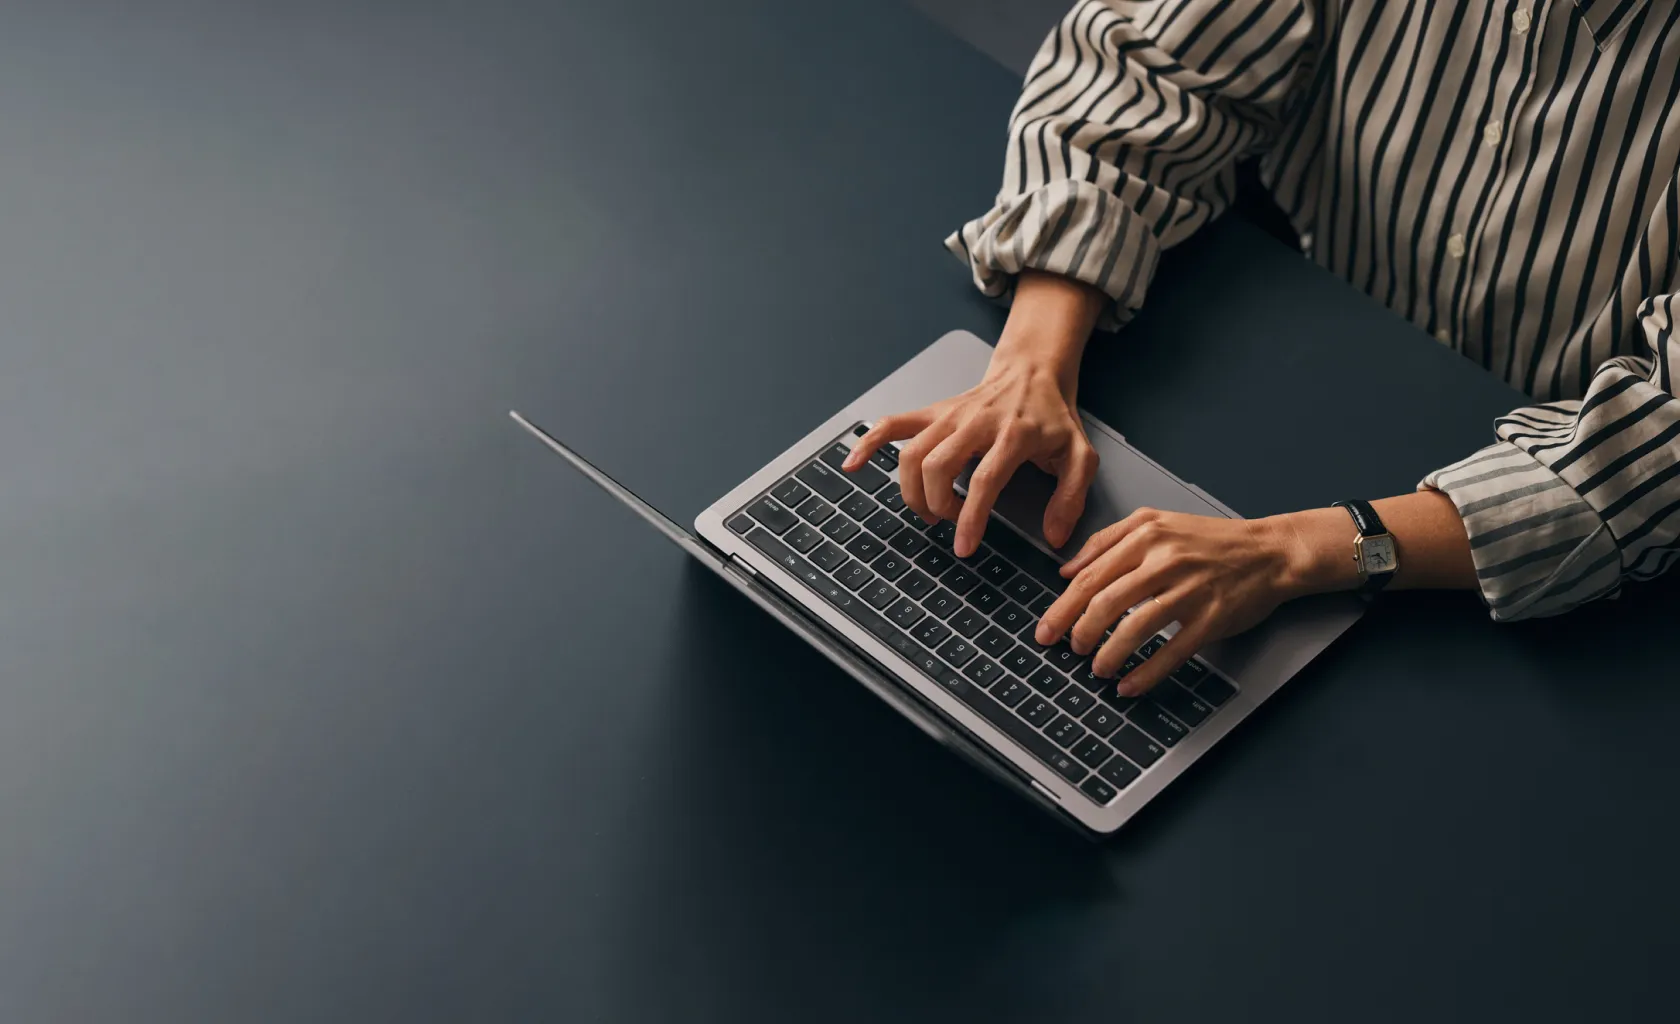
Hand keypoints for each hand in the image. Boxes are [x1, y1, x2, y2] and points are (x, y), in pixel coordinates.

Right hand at [846, 361, 1098, 556]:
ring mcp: (949, 415)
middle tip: (951, 524)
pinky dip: (868, 444)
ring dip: (912, 490)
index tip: (964, 546)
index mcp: (1013, 434)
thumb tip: (1053, 536)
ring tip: (930, 510)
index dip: (971, 517)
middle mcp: (976, 422)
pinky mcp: (933, 412)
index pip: (985, 479)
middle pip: (938, 466)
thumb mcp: (1080, 456)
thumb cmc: (1053, 418)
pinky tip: (853, 464)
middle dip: (937, 505)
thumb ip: (1071, 498)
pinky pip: (892, 425)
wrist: (1034, 372)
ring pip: (912, 453)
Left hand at [1034, 508, 1304, 695]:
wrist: (1269, 551)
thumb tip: (1067, 570)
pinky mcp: (1211, 618)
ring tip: (1096, 668)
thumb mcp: (1155, 522)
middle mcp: (1165, 561)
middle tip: (1069, 649)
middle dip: (1079, 632)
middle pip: (1106, 601)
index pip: (1091, 575)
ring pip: (1135, 627)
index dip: (1062, 607)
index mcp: (1146, 536)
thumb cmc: (1210, 539)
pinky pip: (1172, 651)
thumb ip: (1107, 540)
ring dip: (1109, 654)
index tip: (1046, 629)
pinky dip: (1146, 673)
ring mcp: (1189, 590)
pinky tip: (1129, 684)